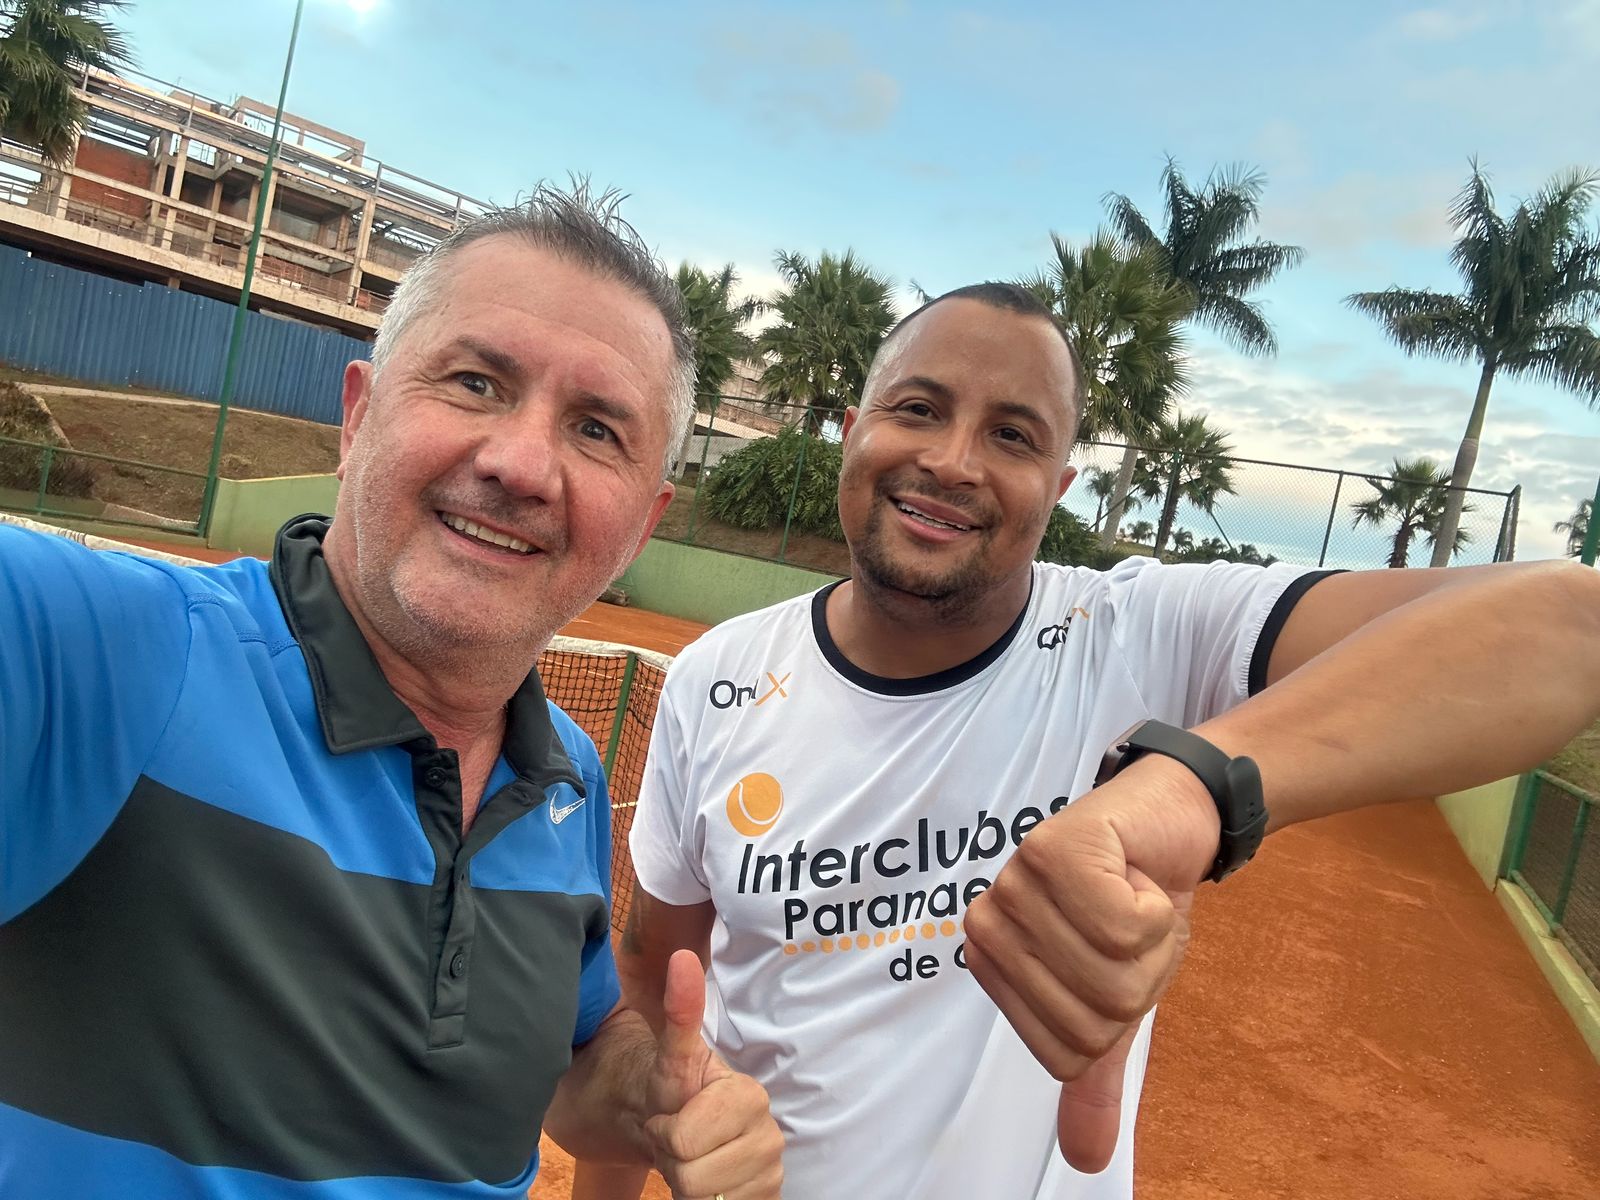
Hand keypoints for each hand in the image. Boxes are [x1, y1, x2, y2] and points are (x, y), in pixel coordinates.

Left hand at [644, 950, 783, 1198]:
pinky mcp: (769, 1197)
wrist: (681, 1127)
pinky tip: (708, 1178)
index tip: (671, 1114)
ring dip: (685, 1182)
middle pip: (692, 1177)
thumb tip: (681, 958)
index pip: (682, 1141)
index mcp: (750, 1096)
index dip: (663, 1132)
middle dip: (673, 1159)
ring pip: (703, 1199)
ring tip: (692, 1156)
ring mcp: (772, 1170)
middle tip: (678, 1138)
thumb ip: (679, 1011)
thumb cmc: (676, 1091)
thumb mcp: (670, 1055)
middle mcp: (770, 1134)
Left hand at [962, 755, 1221, 1173]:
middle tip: (1127, 922)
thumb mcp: (1118, 1000)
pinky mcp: (1054, 848)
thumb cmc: (1133, 907)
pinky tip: (1132, 872)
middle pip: (1093, 1012)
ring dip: (1148, 934)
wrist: (1166, 823)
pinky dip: (1151, 904)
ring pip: (1108, 967)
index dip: (1115, 1012)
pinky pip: (1120, 921)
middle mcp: (992, 922)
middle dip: (1136, 972)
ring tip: (1129, 895)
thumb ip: (1093, 1073)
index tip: (1116, 959)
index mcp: (995, 964)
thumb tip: (1085, 1162)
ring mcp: (1015, 882)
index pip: (1066, 1049)